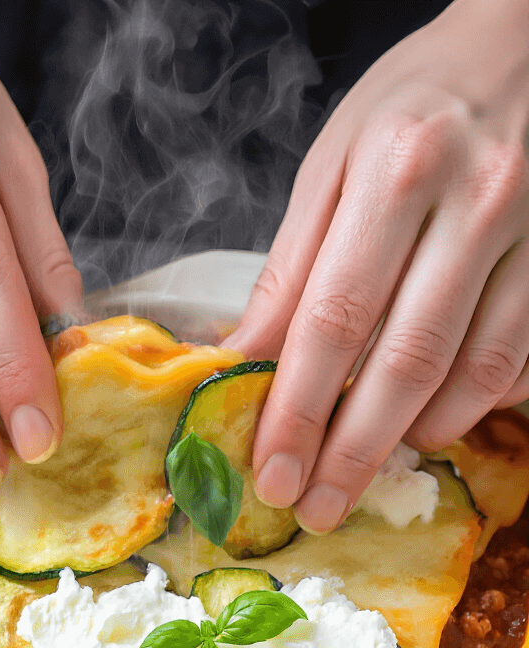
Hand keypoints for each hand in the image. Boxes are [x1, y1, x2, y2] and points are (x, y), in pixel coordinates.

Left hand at [227, 0, 528, 530]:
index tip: (271, 472)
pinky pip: (518, 363)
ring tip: (366, 463)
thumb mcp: (335, 164)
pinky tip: (432, 417)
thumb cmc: (416, 107)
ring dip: (414, 437)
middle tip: (315, 507)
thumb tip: (239, 361)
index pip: (335, 319)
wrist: (526, 49)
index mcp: (397, 171)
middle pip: (406, 363)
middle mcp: (476, 203)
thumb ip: (291, 268)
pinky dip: (473, 405)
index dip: (299, 410)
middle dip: (353, 453)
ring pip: (473, 375)